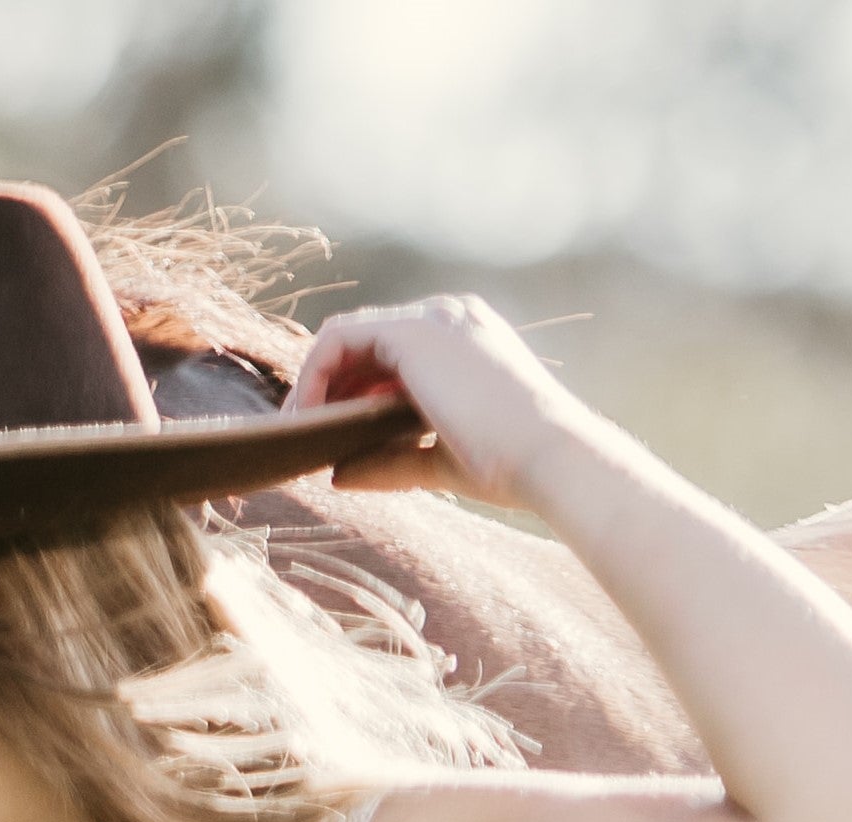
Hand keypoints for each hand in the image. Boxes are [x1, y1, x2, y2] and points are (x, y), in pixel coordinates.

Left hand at [283, 294, 583, 512]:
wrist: (551, 456)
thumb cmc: (515, 466)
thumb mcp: (442, 461)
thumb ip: (392, 459)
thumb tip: (338, 474)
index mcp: (467, 340)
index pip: (396, 352)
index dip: (359, 389)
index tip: (338, 430)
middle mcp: (449, 317)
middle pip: (369, 340)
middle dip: (334, 384)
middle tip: (308, 431)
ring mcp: (432, 318)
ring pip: (350, 337)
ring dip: (318, 380)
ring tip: (300, 430)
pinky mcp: (412, 331)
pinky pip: (341, 340)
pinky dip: (316, 375)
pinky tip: (308, 418)